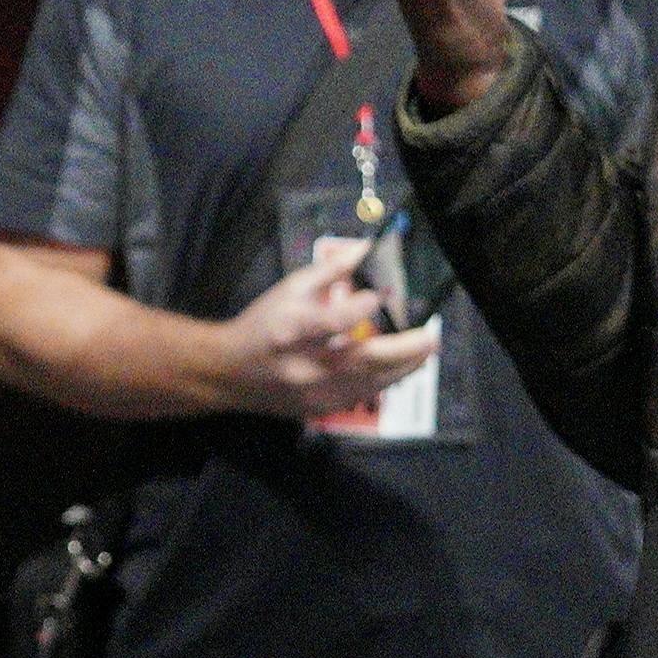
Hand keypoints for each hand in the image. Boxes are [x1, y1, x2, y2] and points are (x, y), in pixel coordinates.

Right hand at [213, 239, 437, 420]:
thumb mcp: (288, 289)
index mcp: (291, 330)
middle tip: (430, 337)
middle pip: (361, 360)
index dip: (359, 308)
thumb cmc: (261, 326)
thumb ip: (328, 270)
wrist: (228, 372)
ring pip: (370, 384)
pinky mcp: (319, 408)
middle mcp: (302, 365)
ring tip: (425, 351)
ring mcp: (312, 392)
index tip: (379, 295)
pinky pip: (362, 396)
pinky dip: (385, 381)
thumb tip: (364, 250)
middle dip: (403, 349)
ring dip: (403, 368)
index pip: (330, 321)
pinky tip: (400, 369)